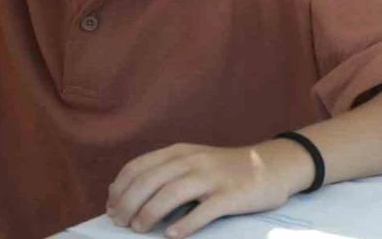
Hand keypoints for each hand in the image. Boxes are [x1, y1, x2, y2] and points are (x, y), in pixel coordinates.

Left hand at [106, 140, 309, 237]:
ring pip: (173, 193)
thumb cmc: (224, 169)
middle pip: (151, 180)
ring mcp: (212, 178)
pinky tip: (171, 235)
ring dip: (150, 211)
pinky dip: (185, 223)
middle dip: (129, 202)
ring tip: (138, 228)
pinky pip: (205, 210)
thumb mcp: (191, 161)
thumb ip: (161, 172)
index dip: (120, 188)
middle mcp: (192, 161)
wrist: (270, 165)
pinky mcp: (231, 196)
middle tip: (120, 222)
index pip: (139, 166)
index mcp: (179, 152)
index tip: (111, 207)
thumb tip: (122, 191)